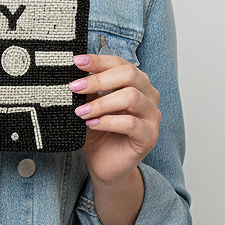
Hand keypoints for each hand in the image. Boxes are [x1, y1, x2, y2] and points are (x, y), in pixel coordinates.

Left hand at [70, 53, 160, 185]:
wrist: (103, 163)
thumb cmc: (97, 131)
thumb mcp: (89, 104)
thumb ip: (88, 89)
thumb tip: (73, 72)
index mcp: (136, 82)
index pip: (120, 63)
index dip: (98, 61)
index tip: (76, 61)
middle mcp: (148, 95)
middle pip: (130, 74)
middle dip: (99, 79)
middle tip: (75, 88)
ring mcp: (152, 116)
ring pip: (131, 97)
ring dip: (101, 103)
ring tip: (81, 112)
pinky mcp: (150, 136)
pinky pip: (131, 123)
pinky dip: (107, 122)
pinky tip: (91, 124)